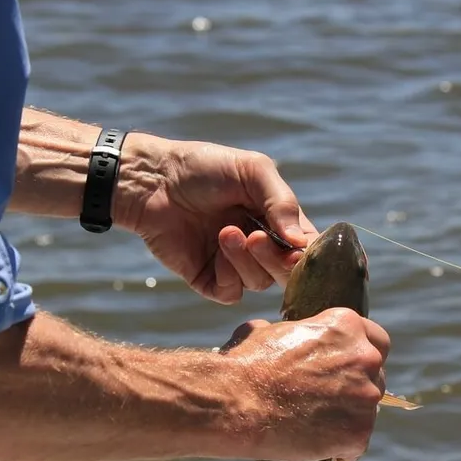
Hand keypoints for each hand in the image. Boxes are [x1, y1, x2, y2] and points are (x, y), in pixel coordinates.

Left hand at [117, 133, 319, 303]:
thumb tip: (302, 244)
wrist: (152, 181)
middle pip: (287, 273)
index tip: (298, 250)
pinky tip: (215, 249)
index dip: (307, 254)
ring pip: (260, 283)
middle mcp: (260, 245)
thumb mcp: (252, 170)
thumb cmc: (203, 168)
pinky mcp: (209, 279)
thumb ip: (282, 202)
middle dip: (276, 259)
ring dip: (245, 259)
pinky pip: (232, 293)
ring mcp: (234, 264)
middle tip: (256, 237)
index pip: (307, 247)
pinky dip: (228, 275)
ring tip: (224, 232)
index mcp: (277, 219)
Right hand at [219, 308, 389, 460]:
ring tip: (322, 430)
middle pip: (375, 377)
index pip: (376, 340)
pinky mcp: (358, 433)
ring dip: (349, 418)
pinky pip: (356, 446)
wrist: (236, 402)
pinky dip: (342, 451)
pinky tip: (327, 455)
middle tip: (331, 402)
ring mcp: (365, 397)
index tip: (350, 370)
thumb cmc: (244, 364)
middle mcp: (364, 357)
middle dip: (356, 389)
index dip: (361, 356)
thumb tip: (270, 331)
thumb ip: (285, 332)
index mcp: (346, 326)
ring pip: (368, 411)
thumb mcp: (265, 332)